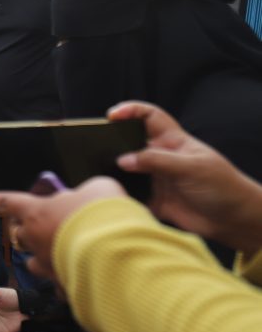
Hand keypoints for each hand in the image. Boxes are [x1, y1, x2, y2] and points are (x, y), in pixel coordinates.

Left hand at [0, 178, 126, 279]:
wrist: (117, 251)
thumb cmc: (104, 214)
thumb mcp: (97, 190)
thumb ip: (83, 195)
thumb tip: (83, 202)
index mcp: (37, 212)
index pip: (7, 202)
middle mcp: (34, 239)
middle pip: (21, 233)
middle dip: (32, 229)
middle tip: (56, 224)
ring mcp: (45, 264)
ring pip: (35, 260)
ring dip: (47, 254)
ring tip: (72, 250)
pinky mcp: (60, 284)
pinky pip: (58, 282)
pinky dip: (68, 278)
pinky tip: (87, 274)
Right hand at [109, 101, 261, 254]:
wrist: (235, 220)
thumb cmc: (223, 187)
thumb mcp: (191, 167)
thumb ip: (156, 161)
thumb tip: (122, 160)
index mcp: (173, 141)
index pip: (149, 117)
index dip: (131, 111)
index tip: (112, 115)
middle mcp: (161, 158)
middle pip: (131, 143)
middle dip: (113, 143)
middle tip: (95, 147)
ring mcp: (156, 179)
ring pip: (127, 171)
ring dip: (114, 173)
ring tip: (100, 173)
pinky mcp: (154, 201)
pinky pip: (131, 197)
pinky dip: (121, 198)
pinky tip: (113, 198)